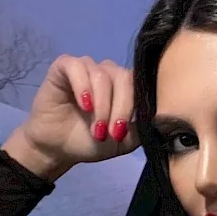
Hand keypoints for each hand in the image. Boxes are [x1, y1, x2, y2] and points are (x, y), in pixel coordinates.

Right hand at [2, 54, 140, 179]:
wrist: (58, 149)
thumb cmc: (91, 142)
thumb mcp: (124, 142)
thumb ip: (141, 127)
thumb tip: (158, 117)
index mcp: (126, 86)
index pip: (140, 84)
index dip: (135, 107)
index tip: (124, 131)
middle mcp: (109, 73)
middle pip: (124, 78)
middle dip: (120, 109)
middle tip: (111, 134)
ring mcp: (87, 68)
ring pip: (103, 76)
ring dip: (102, 106)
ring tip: (96, 129)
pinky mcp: (64, 66)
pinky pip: (77, 67)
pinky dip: (83, 86)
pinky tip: (84, 105)